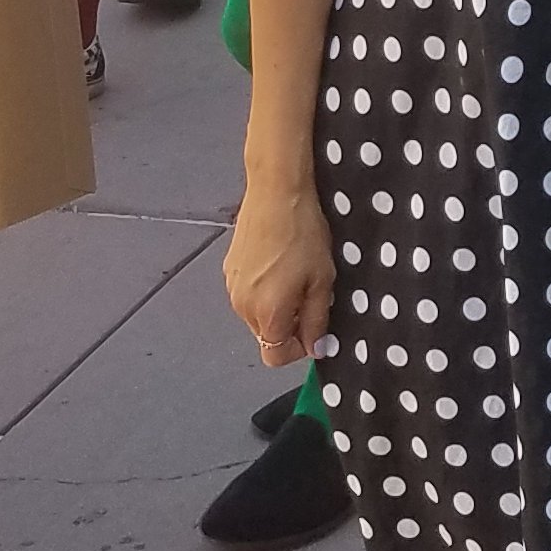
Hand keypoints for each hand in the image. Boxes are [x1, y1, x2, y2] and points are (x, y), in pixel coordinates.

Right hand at [226, 177, 334, 369]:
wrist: (276, 192)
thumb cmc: (304, 234)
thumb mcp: (322, 281)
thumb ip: (317, 321)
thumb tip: (315, 348)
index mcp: (267, 314)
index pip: (275, 357)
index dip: (298, 349)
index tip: (315, 328)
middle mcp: (243, 307)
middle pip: (266, 337)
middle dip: (288, 326)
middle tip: (309, 295)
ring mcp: (231, 288)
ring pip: (256, 316)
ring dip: (276, 307)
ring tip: (294, 275)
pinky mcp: (228, 270)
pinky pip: (248, 295)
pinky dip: (263, 290)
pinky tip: (278, 263)